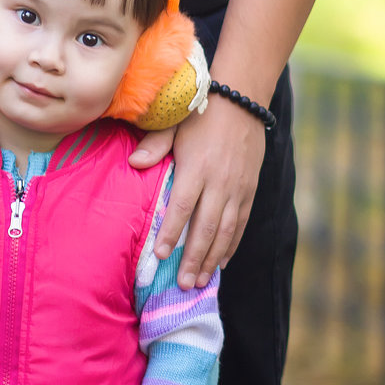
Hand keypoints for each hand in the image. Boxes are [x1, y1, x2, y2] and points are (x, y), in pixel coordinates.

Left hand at [132, 97, 265, 288]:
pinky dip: (232, 244)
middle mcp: (219, 182)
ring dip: (213, 258)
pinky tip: (222, 262)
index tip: (160, 255)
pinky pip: (241, 223)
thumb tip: (134, 164)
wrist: (242, 100)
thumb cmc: (200, 113)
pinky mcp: (250, 189)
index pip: (182, 207)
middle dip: (194, 258)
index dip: (171, 233)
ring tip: (200, 281)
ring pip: (226, 231)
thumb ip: (155, 145)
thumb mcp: (174, 123)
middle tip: (183, 284)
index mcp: (197, 167)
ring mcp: (238, 188)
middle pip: (206, 227)